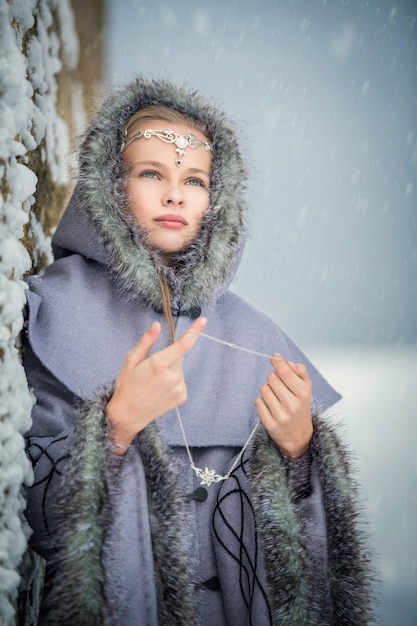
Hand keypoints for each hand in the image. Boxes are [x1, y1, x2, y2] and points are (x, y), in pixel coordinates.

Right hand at [106, 317, 206, 451]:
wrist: (128, 415)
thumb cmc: (126, 386)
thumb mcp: (131, 360)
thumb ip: (146, 342)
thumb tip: (157, 326)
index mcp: (159, 364)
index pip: (182, 345)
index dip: (194, 331)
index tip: (203, 320)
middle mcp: (172, 376)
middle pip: (178, 356)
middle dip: (169, 357)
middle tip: (152, 368)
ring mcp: (179, 388)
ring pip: (179, 369)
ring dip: (170, 370)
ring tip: (154, 382)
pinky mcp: (182, 396)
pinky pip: (180, 381)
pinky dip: (173, 381)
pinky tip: (160, 389)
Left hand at [255, 355, 312, 457]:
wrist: (299, 436)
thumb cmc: (301, 408)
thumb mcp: (307, 388)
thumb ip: (300, 372)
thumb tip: (287, 362)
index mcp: (303, 393)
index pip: (284, 371)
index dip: (277, 362)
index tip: (275, 358)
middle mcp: (292, 404)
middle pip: (271, 378)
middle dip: (274, 379)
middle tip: (280, 387)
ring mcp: (280, 415)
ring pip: (263, 389)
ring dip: (267, 390)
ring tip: (276, 398)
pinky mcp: (269, 423)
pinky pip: (258, 402)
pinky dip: (262, 402)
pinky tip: (270, 407)